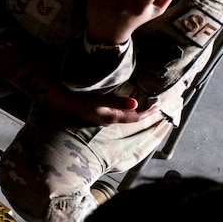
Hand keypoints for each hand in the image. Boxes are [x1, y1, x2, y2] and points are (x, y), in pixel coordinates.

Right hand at [37, 83, 159, 126]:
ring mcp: (105, 119)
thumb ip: (117, 102)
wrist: (62, 103)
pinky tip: (129, 106)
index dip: (149, 112)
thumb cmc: (79, 101)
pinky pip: (120, 115)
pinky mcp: (101, 115)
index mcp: (112, 118)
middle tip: (158, 106)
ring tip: (148, 106)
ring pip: (127, 118)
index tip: (159, 106)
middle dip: (146, 113)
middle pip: (133, 119)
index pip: (136, 117)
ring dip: (138, 112)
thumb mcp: (98, 101)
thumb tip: (135, 103)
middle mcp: (110, 120)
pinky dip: (129, 111)